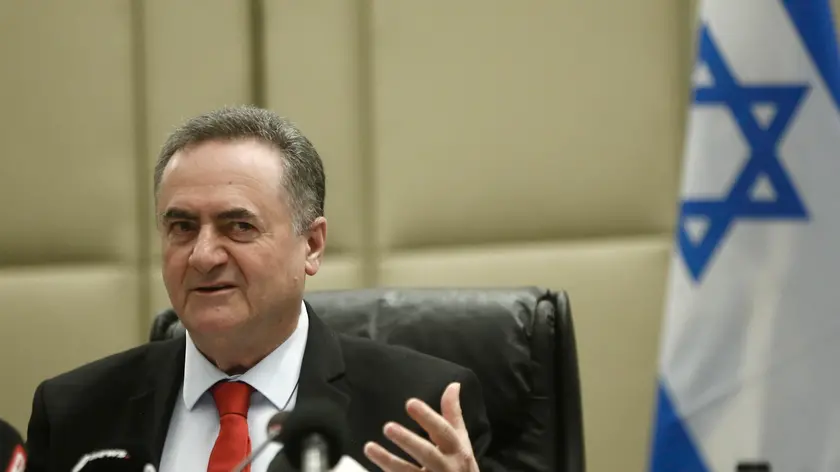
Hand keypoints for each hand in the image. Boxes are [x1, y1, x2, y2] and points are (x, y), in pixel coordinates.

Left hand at [363, 382, 478, 471]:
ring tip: (369, 447)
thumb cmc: (460, 464)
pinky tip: (373, 465)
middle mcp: (446, 467)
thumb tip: (453, 385)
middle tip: (388, 427)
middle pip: (427, 454)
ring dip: (388, 461)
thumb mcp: (460, 440)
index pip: (443, 431)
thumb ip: (453, 414)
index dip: (428, 418)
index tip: (410, 403)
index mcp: (457, 450)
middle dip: (408, 440)